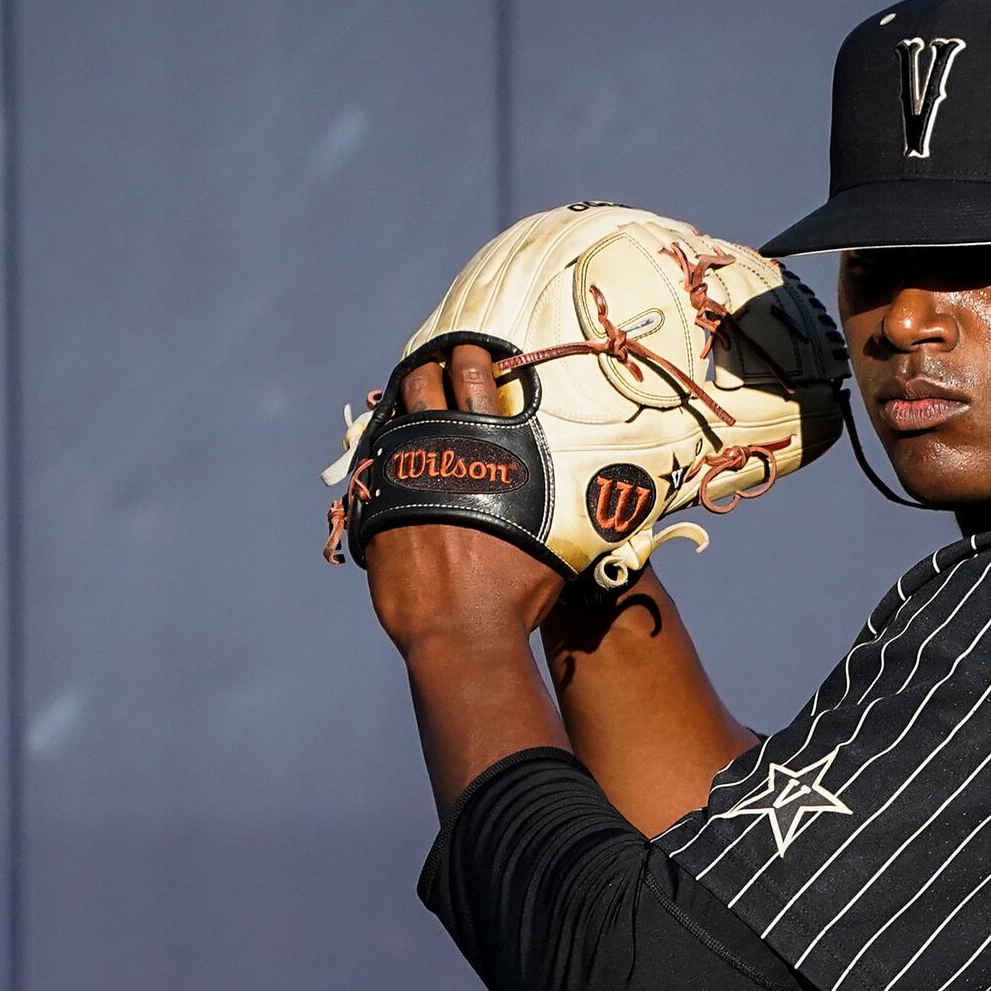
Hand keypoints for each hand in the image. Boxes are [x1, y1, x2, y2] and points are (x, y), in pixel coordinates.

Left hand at [362, 343, 567, 656]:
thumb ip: (567, 502)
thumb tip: (618, 492)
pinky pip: (373, 463)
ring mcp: (401, 477)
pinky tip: (393, 455)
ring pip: (394, 418)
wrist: (461, 635)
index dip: (471, 358)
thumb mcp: (556, 540)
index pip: (474, 376)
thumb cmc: (515, 594)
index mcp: (489, 449)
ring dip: (405, 405)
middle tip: (438, 369)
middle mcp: (440, 453)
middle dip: (432, 369)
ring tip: (413, 403)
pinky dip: (383, 452)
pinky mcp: (375, 506)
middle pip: (424, 384)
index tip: (472, 355)